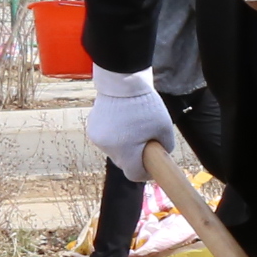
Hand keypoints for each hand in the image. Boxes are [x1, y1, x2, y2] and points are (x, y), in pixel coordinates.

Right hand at [85, 66, 182, 181]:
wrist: (122, 81)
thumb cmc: (145, 105)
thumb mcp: (164, 128)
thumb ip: (165, 148)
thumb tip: (161, 157)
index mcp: (125, 151)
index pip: (134, 175)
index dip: (145, 173)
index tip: (152, 167)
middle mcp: (107, 148)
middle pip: (123, 163)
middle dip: (135, 158)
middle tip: (146, 144)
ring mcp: (97, 138)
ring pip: (114, 151)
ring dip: (124, 146)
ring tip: (133, 128)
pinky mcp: (91, 128)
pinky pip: (106, 140)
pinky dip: (115, 136)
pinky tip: (122, 122)